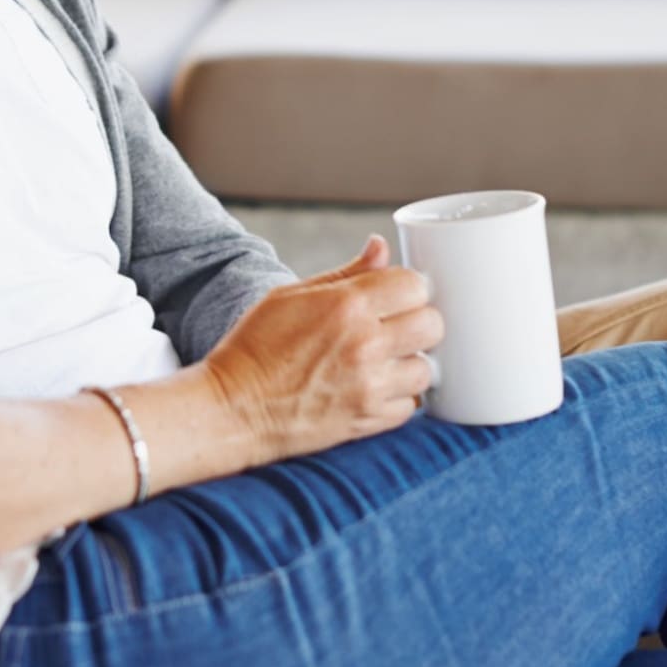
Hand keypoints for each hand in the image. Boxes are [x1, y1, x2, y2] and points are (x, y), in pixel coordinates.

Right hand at [200, 236, 442, 464]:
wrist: (235, 408)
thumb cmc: (256, 346)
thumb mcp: (292, 295)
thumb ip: (346, 272)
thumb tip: (381, 246)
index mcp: (346, 305)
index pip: (415, 284)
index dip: (408, 287)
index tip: (395, 295)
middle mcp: (365, 344)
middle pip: (432, 324)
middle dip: (418, 320)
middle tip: (396, 326)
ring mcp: (370, 386)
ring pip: (427, 367)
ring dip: (411, 361)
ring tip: (386, 359)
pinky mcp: (368, 420)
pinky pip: (411, 405)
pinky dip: (399, 396)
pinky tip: (377, 386)